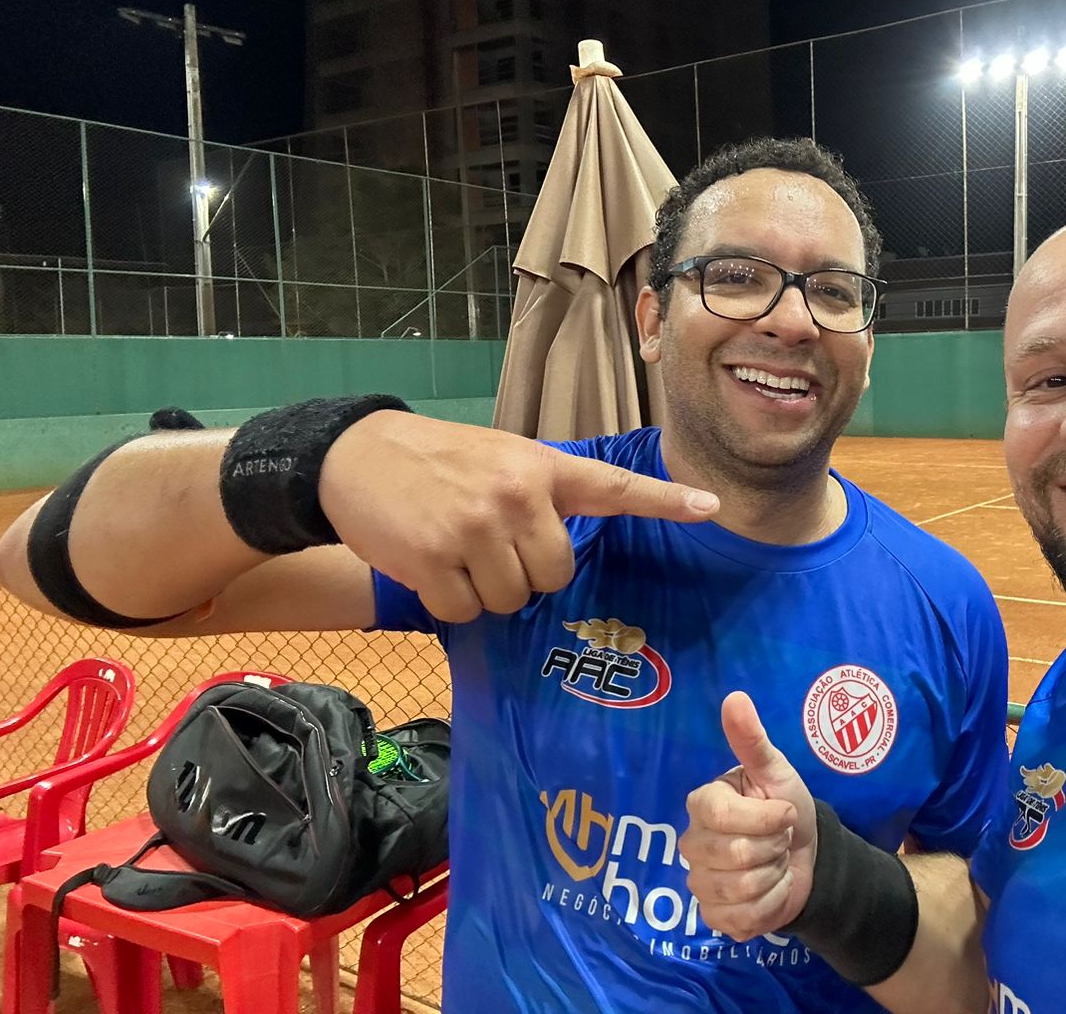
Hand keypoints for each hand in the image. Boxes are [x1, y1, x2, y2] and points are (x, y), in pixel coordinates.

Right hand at [318, 411, 717, 621]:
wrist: (354, 453)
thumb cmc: (438, 461)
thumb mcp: (500, 457)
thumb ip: (542, 492)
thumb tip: (562, 553)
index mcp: (541, 467)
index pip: (613, 486)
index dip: (665, 500)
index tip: (711, 507)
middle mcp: (517, 495)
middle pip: (555, 575)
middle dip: (525, 573)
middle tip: (490, 543)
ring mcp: (475, 527)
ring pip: (510, 599)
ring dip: (484, 589)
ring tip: (456, 548)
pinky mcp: (433, 557)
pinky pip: (465, 612)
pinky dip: (448, 601)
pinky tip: (429, 563)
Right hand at [681, 692, 817, 940]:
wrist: (807, 856)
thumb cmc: (787, 807)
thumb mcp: (776, 772)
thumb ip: (752, 740)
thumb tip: (734, 697)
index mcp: (703, 804)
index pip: (723, 816)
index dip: (766, 818)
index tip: (784, 814)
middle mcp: (692, 843)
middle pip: (734, 856)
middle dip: (774, 847)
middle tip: (779, 839)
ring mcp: (699, 883)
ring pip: (741, 889)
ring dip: (774, 876)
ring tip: (775, 862)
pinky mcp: (713, 917)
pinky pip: (742, 919)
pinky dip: (770, 906)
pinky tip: (771, 891)